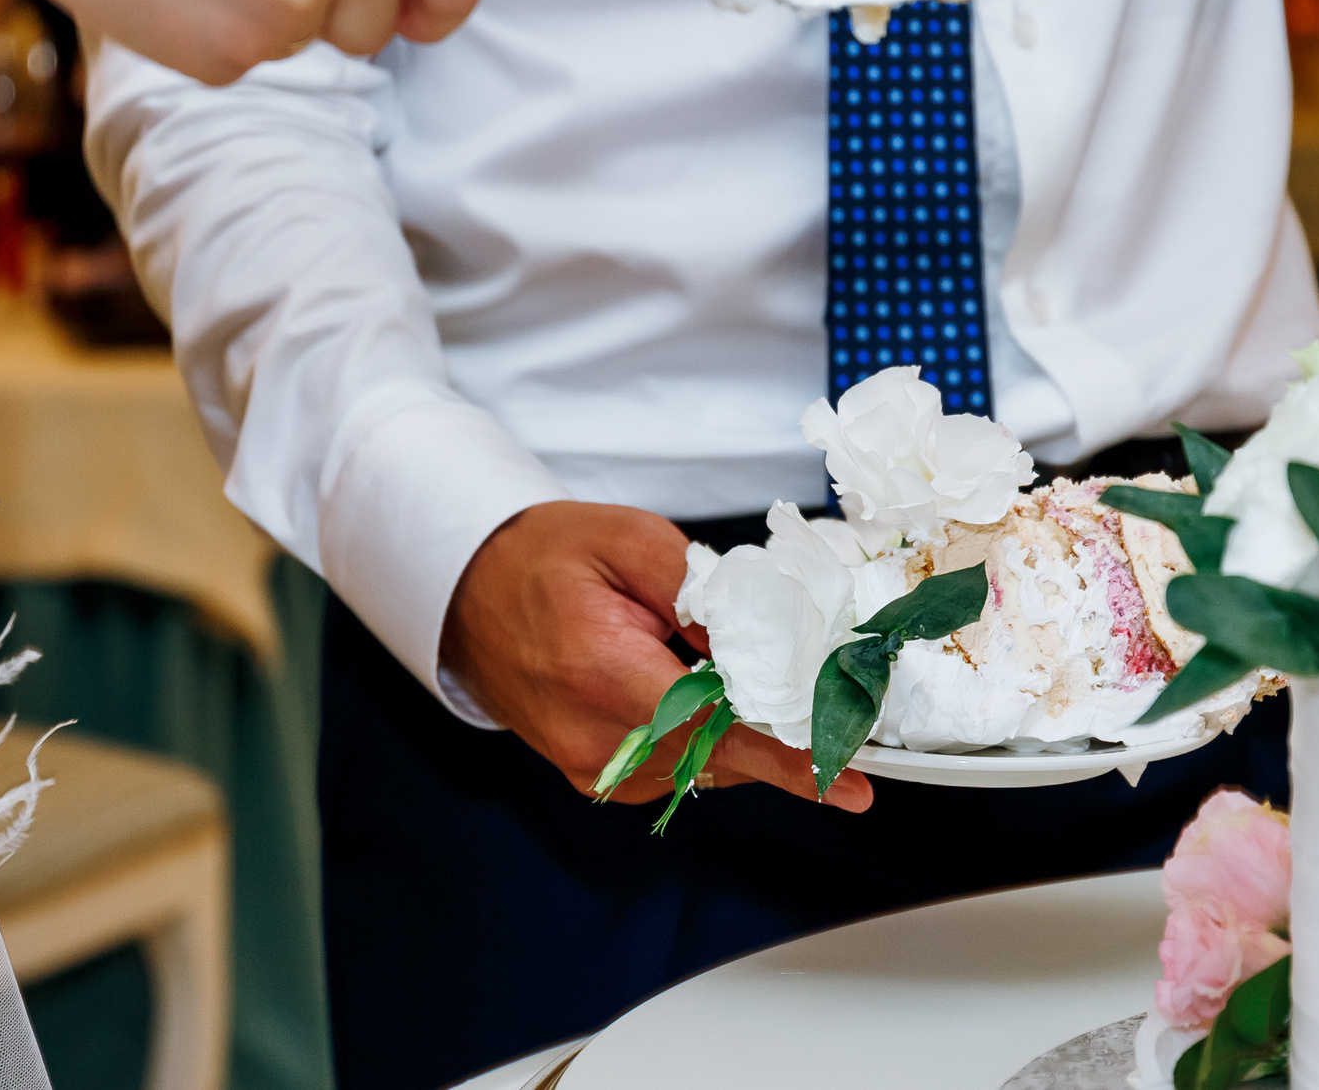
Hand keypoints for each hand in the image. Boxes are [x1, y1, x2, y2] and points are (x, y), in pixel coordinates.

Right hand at [440, 501, 875, 813]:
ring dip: (749, 739)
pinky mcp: (594, 775)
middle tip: (846, 727)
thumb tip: (765, 641)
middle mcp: (592, 735)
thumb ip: (701, 589)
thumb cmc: (548, 557)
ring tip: (777, 696)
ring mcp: (590, 765)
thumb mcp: (631, 540)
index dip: (785, 755)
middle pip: (716, 758)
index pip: (710, 727)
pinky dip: (712, 741)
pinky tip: (720, 701)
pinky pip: (676, 769)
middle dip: (786, 744)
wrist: (472, 592)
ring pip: (701, 769)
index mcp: (599, 670)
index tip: (845, 779)